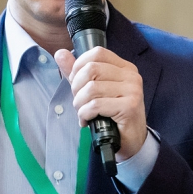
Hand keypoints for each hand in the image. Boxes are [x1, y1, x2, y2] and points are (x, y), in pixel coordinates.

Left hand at [55, 46, 146, 160]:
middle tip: (78, 101)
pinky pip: (96, 105)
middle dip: (77, 87)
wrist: (131, 141)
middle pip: (91, 69)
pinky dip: (85, 114)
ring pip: (91, 88)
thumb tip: (60, 54)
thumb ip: (78, 72)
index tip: (76, 83)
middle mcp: (131, 76)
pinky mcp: (129, 106)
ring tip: (82, 112)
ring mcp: (132, 90)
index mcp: (124, 67)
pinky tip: (87, 121)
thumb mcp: (94, 91)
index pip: (97, 53)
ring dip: (79, 103)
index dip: (79, 66)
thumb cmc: (112, 115)